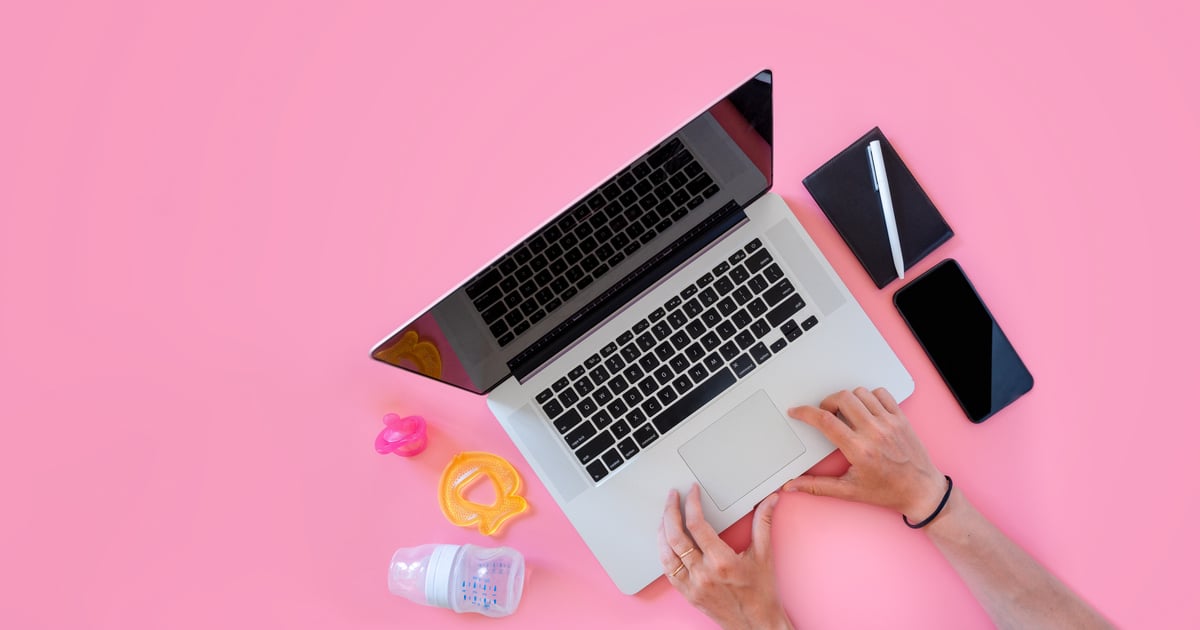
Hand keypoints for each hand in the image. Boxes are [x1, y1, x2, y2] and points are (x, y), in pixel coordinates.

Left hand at [657, 483, 792, 629]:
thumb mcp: (764, 555)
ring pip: (666, 553)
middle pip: (676, 536)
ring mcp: (693, 585)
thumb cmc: (762, 593)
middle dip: (670, 511)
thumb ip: (763, 523)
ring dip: (662, 530)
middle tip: (672, 496)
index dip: (691, 503)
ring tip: (664, 515)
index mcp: (722, 561)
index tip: (692, 491)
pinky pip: (668, 571)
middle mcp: (704, 574)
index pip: (697, 525)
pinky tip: (664, 541)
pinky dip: (663, 552)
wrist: (756, 625)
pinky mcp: (688, 594)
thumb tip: (770, 500)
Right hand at [784, 387, 945, 521]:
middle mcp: (875, 433)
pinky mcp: (901, 418)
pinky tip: (867, 410)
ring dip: (848, 399)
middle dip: (826, 402)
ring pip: (860, 393)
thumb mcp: (849, 491)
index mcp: (859, 450)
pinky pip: (882, 394)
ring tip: (846, 413)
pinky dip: (870, 396)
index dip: (805, 412)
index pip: (825, 421)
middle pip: (841, 399)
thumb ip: (817, 486)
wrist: (922, 492)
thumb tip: (793, 485)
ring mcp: (890, 423)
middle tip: (825, 413)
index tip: (797, 411)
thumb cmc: (888, 492)